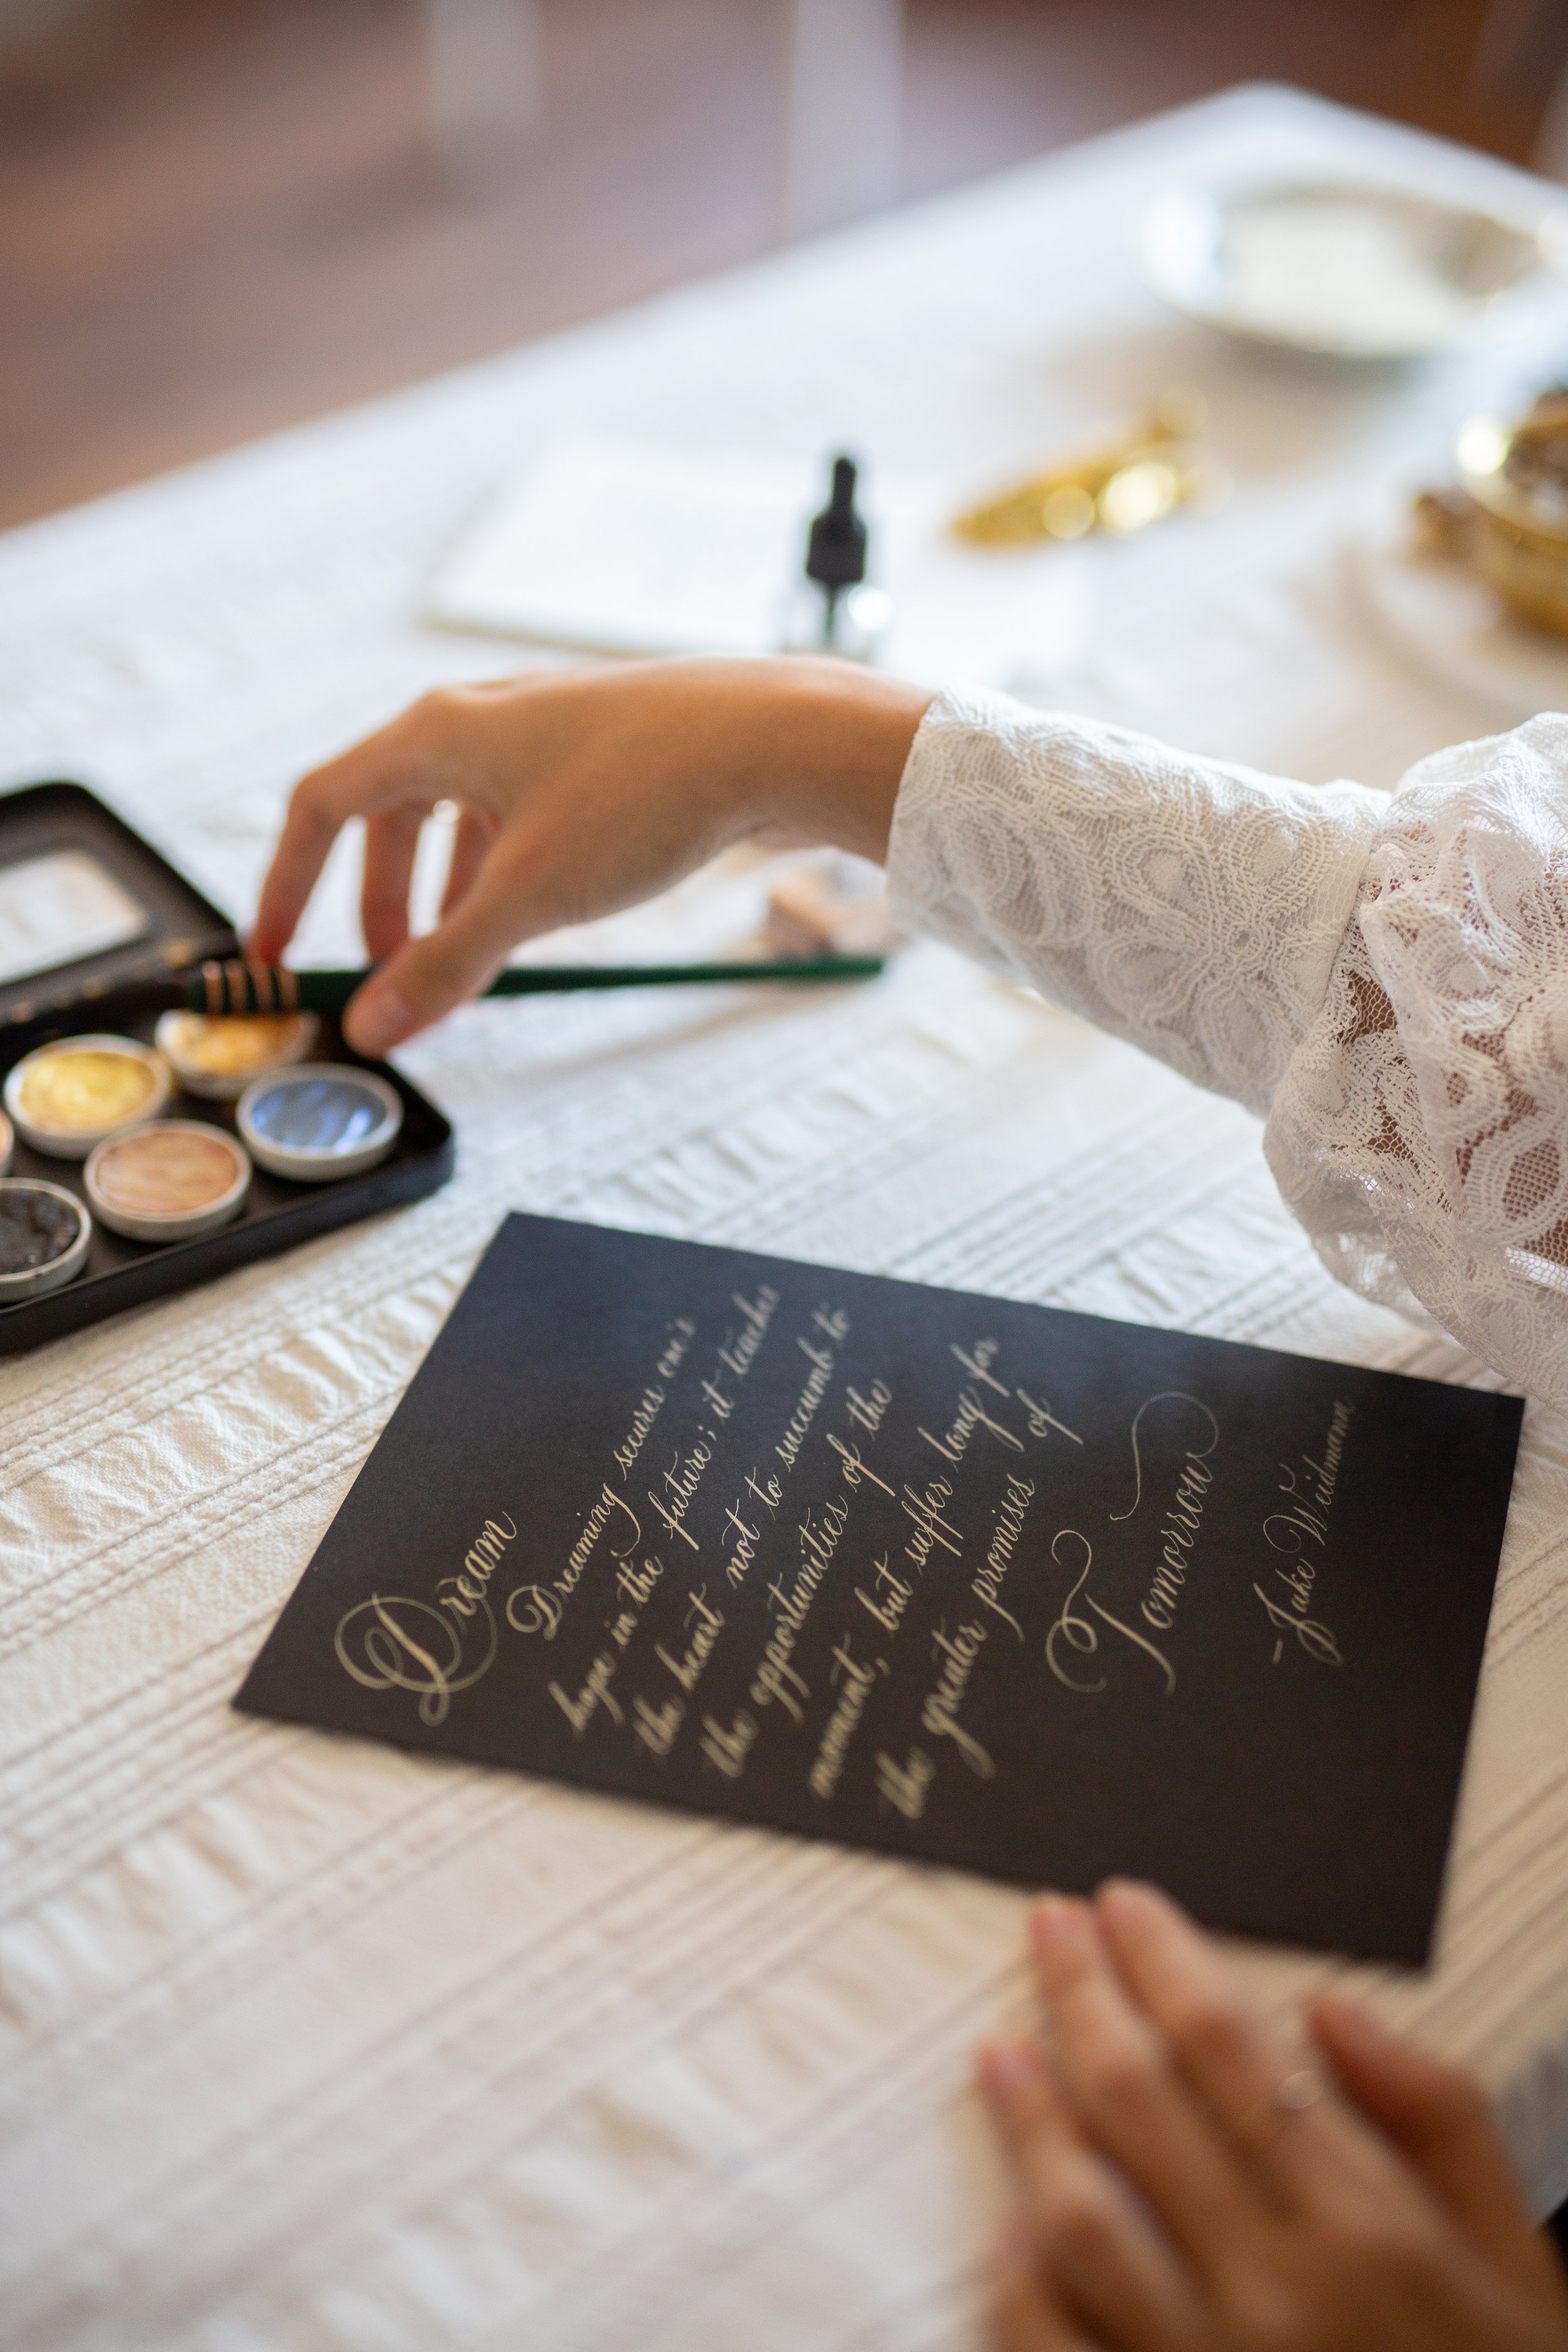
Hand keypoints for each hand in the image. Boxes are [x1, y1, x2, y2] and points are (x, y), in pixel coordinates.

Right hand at [248, 656, 931, 1056]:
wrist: (779, 738)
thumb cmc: (647, 795)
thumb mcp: (529, 896)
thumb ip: (445, 965)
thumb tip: (376, 1029)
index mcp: (439, 733)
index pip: (322, 804)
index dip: (289, 884)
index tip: (278, 953)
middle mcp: (484, 716)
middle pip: (392, 813)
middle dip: (382, 901)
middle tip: (395, 975)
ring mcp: (548, 729)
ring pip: (465, 816)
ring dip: (450, 893)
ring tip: (469, 962)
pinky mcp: (605, 749)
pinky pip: (525, 813)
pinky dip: (509, 871)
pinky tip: (543, 916)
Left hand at [979, 1881, 1567, 2351]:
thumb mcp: (1519, 2258)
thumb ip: (1438, 2118)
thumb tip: (1335, 2015)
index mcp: (1368, 2229)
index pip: (1228, 2050)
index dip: (1163, 1961)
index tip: (1122, 1906)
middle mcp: (1276, 2291)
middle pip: (1141, 2102)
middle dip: (1083, 1995)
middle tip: (1050, 1929)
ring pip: (1078, 2215)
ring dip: (1030, 2120)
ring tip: (1000, 2049)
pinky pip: (1059, 2349)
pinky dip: (1023, 2289)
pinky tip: (1008, 2228)